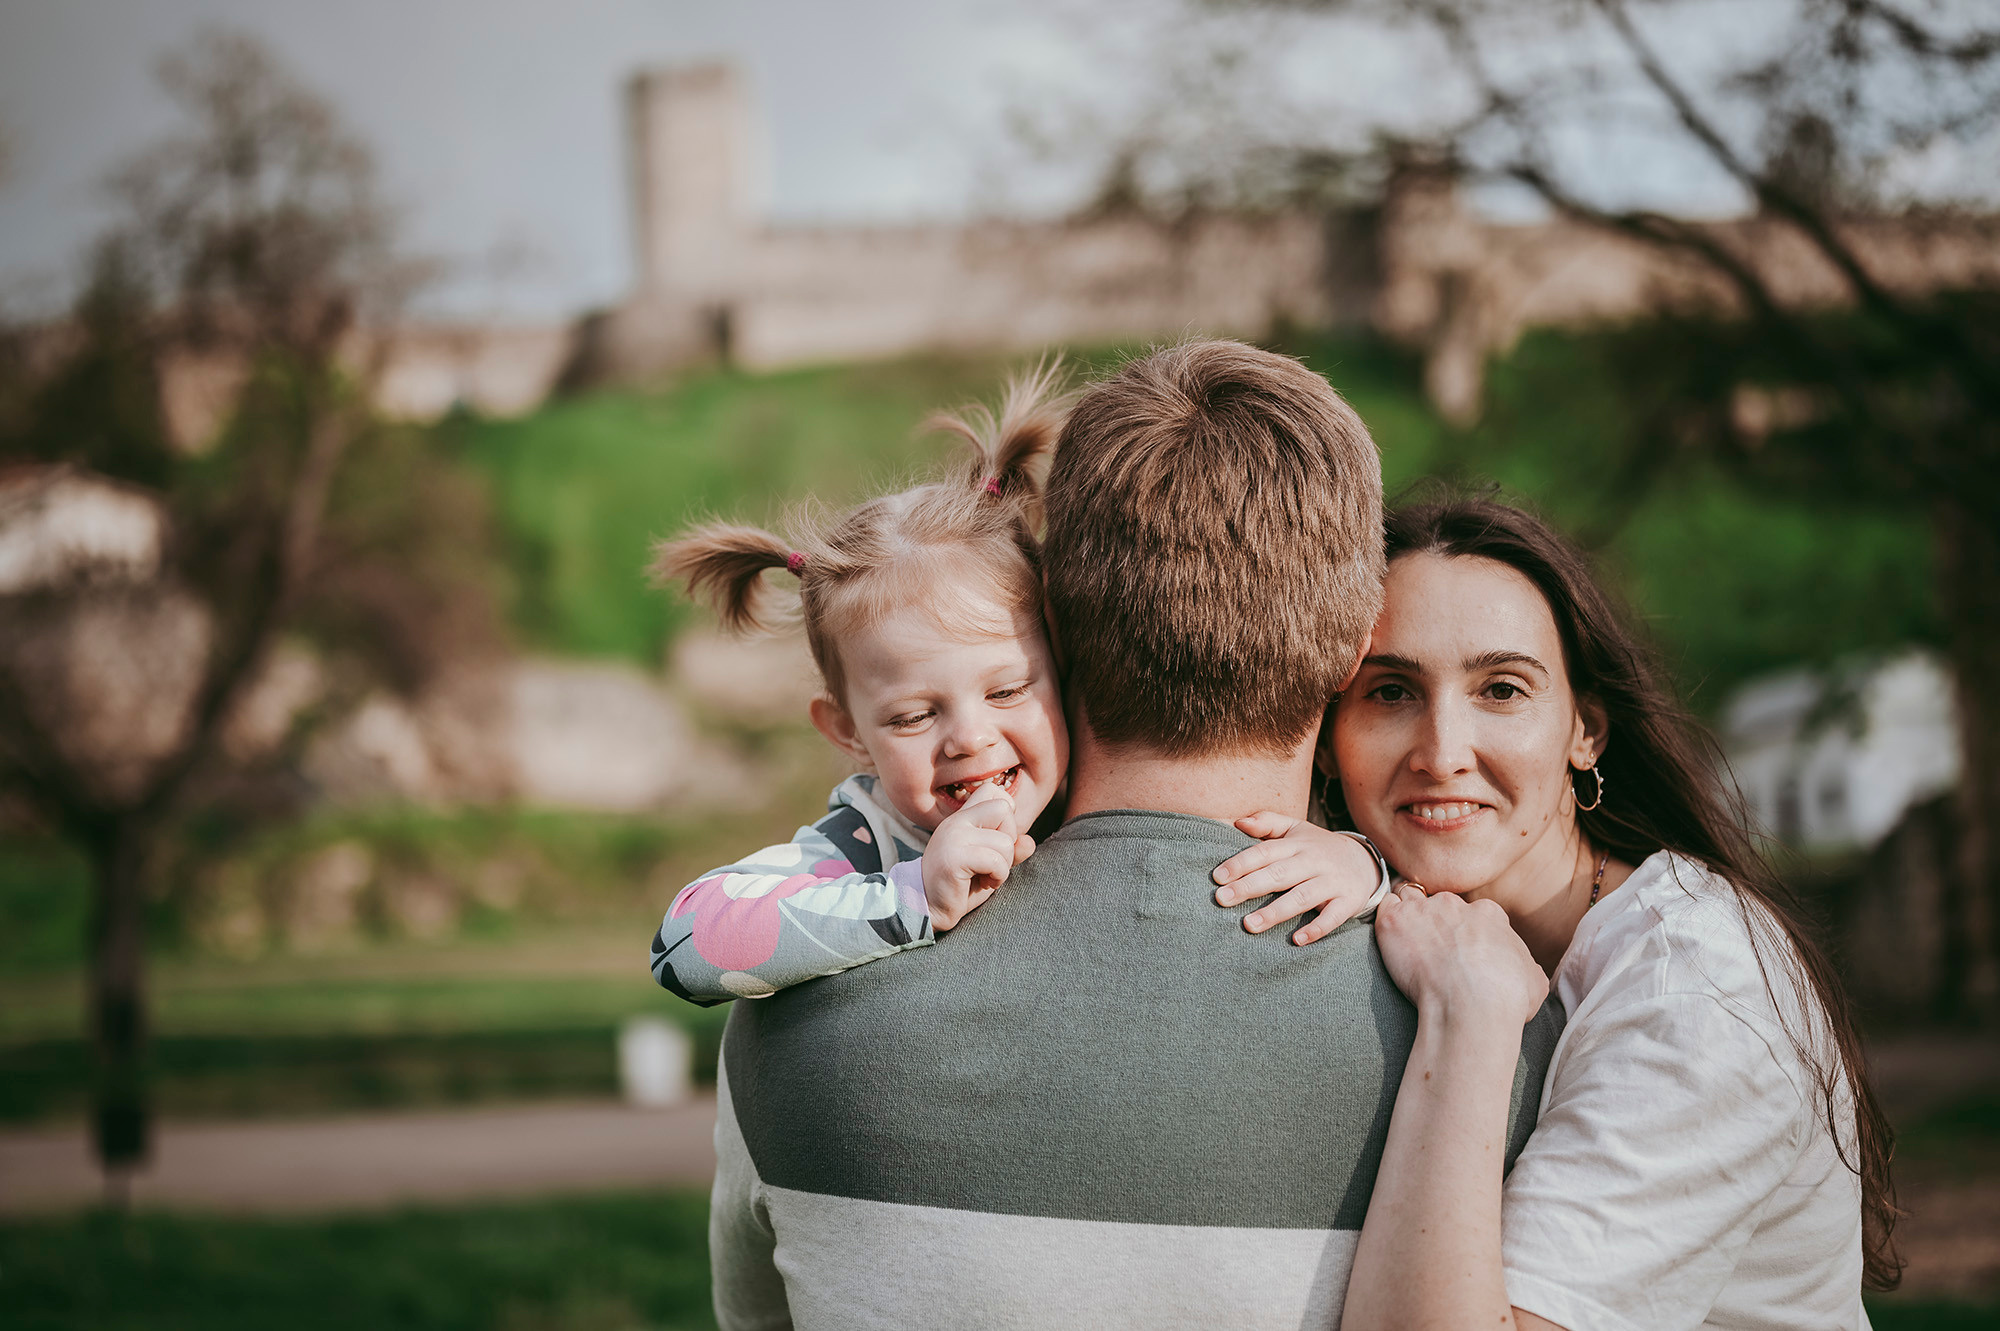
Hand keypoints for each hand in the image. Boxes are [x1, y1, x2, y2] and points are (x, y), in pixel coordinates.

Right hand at [921, 784, 1034, 930]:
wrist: (928, 907)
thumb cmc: (959, 885)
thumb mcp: (989, 864)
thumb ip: (1009, 850)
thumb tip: (1029, 842)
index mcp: (962, 818)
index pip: (992, 791)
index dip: (1007, 813)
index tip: (999, 837)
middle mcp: (957, 821)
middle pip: (1003, 808)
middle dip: (1009, 839)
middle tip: (995, 861)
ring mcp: (954, 837)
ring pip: (1004, 841)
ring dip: (1005, 865)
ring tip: (989, 876)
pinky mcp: (954, 857)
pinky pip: (995, 860)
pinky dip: (999, 876)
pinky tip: (986, 883)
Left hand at [1212, 813, 1382, 944]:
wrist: (1364, 861)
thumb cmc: (1317, 847)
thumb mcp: (1295, 829)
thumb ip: (1267, 822)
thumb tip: (1238, 822)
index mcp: (1297, 844)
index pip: (1265, 852)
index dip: (1241, 863)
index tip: (1217, 877)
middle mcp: (1314, 862)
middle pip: (1279, 874)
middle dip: (1249, 887)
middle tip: (1221, 900)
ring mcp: (1332, 882)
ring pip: (1302, 898)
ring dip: (1275, 912)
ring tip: (1249, 925)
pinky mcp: (1348, 902)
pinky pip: (1333, 918)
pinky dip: (1316, 929)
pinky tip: (1297, 941)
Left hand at [1372, 884, 1548, 1027]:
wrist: (1473, 1004)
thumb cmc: (1507, 998)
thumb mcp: (1534, 981)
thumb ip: (1525, 968)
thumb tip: (1525, 971)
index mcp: (1488, 914)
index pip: (1471, 912)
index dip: (1463, 930)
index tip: (1458, 950)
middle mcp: (1455, 905)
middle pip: (1439, 903)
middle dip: (1434, 921)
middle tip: (1429, 948)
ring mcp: (1423, 909)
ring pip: (1408, 897)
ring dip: (1406, 913)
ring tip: (1404, 938)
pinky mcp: (1395, 920)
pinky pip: (1384, 906)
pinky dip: (1384, 919)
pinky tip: (1388, 938)